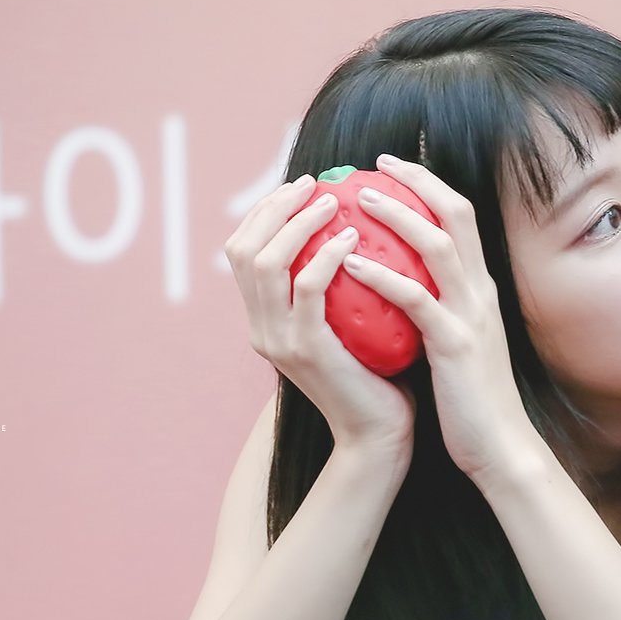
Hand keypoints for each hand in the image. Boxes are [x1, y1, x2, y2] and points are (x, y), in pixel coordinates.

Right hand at [224, 174, 416, 452]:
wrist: (378, 434)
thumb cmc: (376, 375)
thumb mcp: (344, 323)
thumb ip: (334, 287)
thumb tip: (351, 229)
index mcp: (263, 320)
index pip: (242, 252)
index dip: (264, 212)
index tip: (301, 187)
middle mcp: (260, 328)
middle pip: (243, 249)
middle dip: (274, 207)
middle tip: (314, 186)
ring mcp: (277, 340)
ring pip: (266, 262)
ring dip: (299, 223)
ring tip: (334, 202)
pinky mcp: (305, 350)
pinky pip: (308, 288)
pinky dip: (326, 255)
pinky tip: (353, 237)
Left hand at [340, 154, 537, 479]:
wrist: (500, 448)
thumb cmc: (470, 402)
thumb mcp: (454, 344)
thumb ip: (434, 312)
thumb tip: (393, 290)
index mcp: (480, 290)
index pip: (461, 219)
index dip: (430, 187)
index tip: (393, 168)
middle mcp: (481, 292)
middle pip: (456, 215)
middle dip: (418, 182)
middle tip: (374, 164)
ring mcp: (471, 316)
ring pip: (438, 246)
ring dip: (398, 216)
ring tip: (357, 199)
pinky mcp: (455, 344)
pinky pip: (416, 299)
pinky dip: (383, 276)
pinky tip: (350, 262)